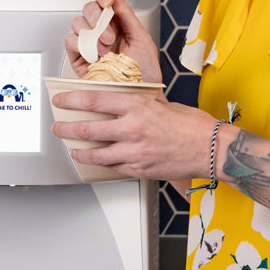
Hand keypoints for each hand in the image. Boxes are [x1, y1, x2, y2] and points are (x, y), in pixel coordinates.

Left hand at [49, 89, 213, 182]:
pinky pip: (113, 167)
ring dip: (79, 151)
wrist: (212, 149)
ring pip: (95, 153)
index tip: (59, 100)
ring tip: (72, 150)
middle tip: (57, 128)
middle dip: (66, 129)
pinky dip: (102, 164)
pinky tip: (97, 161)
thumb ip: (137, 105)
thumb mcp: (161, 103)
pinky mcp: (139, 169)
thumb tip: (117, 104)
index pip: (94, 100)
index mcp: (137, 106)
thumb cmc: (192, 125)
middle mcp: (133, 129)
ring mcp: (135, 152)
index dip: (71, 100)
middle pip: (87, 128)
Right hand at [63, 0, 162, 83]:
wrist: (139, 97)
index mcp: (118, 22)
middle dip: (97, 18)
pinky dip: (80, 45)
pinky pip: (70, 41)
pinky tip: (94, 56)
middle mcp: (101, 30)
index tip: (108, 2)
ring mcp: (89, 43)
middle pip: (88, 8)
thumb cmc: (145, 72)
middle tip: (110, 36)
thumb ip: (127, 15)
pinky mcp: (78, 57)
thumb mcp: (142, 39)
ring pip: (77, 22)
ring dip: (91, 34)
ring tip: (105, 50)